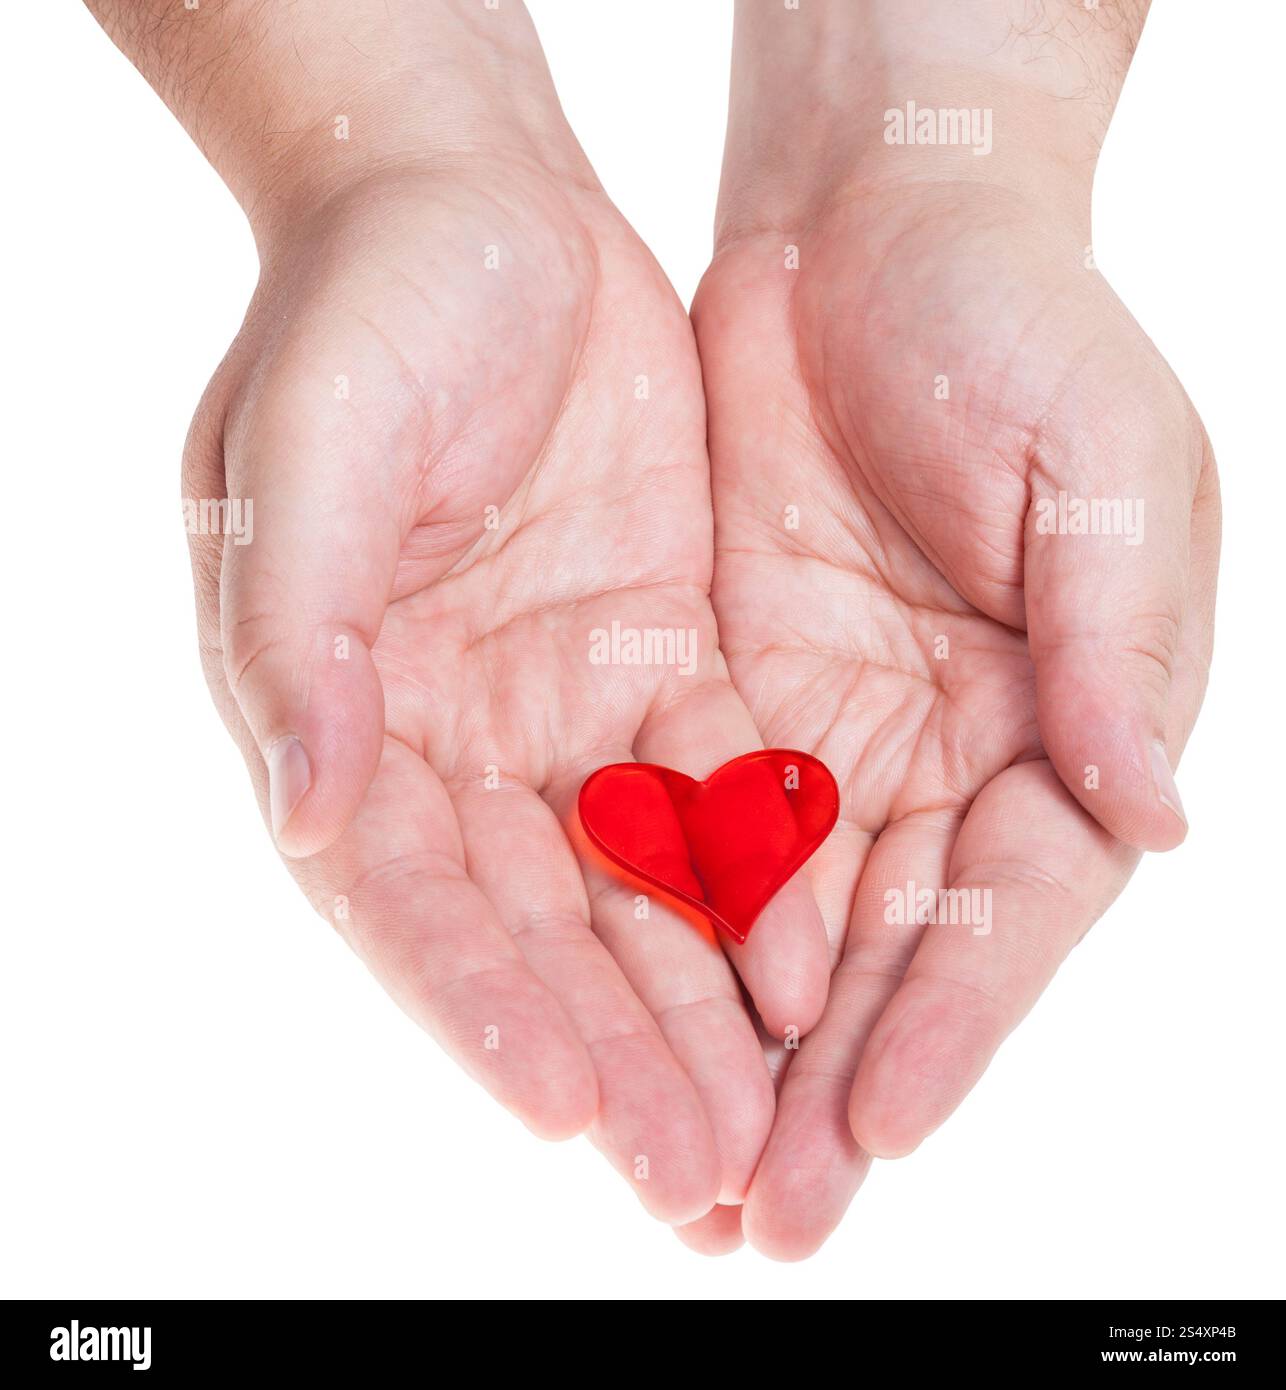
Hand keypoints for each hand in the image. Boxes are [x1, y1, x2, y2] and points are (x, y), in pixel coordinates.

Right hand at [169, 5, 829, 1223]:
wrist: (478, 206)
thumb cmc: (366, 308)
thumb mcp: (307, 451)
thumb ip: (296, 636)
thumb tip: (308, 810)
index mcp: (347, 711)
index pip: (417, 895)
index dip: (481, 1005)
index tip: (563, 1108)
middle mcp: (454, 737)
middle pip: (539, 929)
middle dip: (615, 1053)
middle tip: (693, 1179)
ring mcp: (561, 706)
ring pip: (639, 889)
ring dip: (699, 1008)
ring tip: (763, 1132)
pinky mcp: (661, 660)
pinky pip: (718, 792)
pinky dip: (761, 884)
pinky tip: (814, 973)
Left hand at [687, 0, 1219, 1257]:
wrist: (872, 227)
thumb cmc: (1014, 321)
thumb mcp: (1100, 470)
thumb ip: (1118, 649)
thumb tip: (1149, 821)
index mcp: (1064, 717)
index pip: (1012, 907)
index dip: (955, 1021)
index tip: (883, 1126)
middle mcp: (951, 748)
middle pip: (895, 950)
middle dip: (834, 1084)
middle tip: (770, 1218)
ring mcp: (838, 723)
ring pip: (790, 916)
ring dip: (744, 1043)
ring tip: (693, 1169)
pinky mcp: (736, 681)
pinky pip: (702, 822)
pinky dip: (674, 922)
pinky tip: (634, 1012)